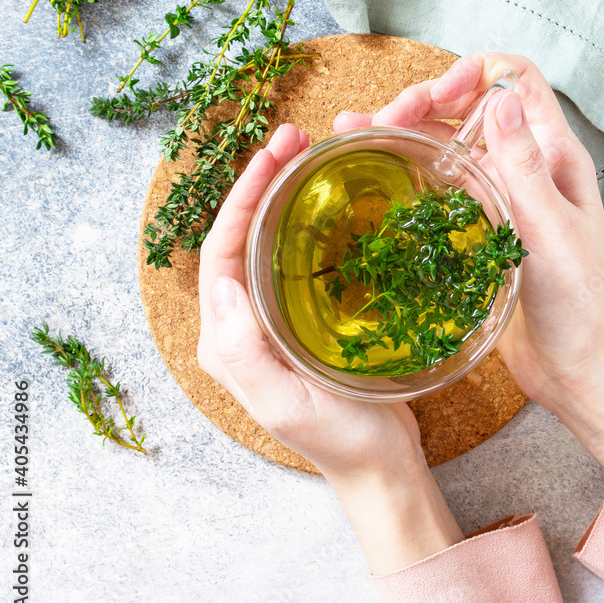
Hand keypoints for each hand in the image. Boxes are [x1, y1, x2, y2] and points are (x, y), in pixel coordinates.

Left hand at [198, 123, 462, 571]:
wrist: (382, 465)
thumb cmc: (339, 439)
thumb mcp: (285, 401)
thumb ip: (244, 347)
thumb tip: (221, 278)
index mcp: (228, 336)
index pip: (222, 250)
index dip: (241, 197)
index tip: (271, 155)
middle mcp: (243, 319)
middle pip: (242, 233)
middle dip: (260, 180)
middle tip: (293, 137)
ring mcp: (275, 313)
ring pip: (271, 236)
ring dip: (283, 191)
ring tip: (309, 153)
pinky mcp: (306, 312)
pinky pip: (299, 252)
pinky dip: (310, 216)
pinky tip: (333, 194)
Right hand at [335, 53, 603, 487]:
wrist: (575, 367)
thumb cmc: (578, 304)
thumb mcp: (549, 231)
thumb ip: (524, 166)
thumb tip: (500, 98)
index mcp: (554, 154)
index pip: (517, 80)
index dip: (474, 72)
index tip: (436, 93)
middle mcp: (524, 163)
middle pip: (469, 105)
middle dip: (423, 99)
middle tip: (380, 118)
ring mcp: (498, 190)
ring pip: (446, 138)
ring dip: (402, 127)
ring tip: (353, 128)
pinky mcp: (475, 220)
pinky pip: (437, 177)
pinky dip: (403, 163)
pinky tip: (370, 163)